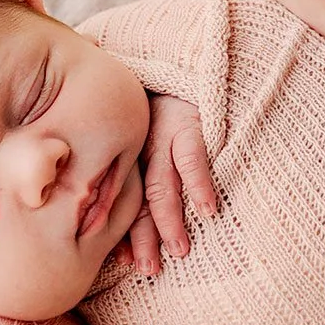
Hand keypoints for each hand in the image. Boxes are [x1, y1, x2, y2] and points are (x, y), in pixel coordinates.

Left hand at [114, 95, 218, 275]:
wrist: (175, 56)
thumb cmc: (159, 102)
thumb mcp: (138, 130)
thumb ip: (132, 165)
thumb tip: (115, 214)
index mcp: (130, 156)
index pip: (124, 200)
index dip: (124, 231)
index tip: (122, 261)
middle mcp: (142, 149)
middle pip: (139, 199)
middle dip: (142, 236)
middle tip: (146, 268)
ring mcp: (165, 136)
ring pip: (162, 184)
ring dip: (168, 219)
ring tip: (178, 250)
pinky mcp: (190, 122)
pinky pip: (194, 156)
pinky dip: (200, 183)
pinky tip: (209, 210)